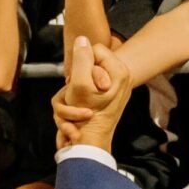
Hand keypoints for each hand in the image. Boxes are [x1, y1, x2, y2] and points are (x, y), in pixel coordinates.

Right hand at [51, 36, 131, 151]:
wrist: (89, 149)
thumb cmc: (87, 117)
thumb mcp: (80, 84)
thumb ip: (81, 59)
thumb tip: (82, 39)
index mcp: (119, 73)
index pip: (95, 49)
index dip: (83, 63)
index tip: (82, 82)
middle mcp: (116, 81)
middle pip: (85, 67)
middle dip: (74, 85)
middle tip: (76, 99)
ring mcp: (106, 94)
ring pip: (77, 84)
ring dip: (69, 103)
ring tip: (75, 118)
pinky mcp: (96, 105)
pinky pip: (78, 98)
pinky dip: (72, 111)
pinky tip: (74, 126)